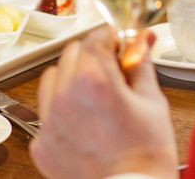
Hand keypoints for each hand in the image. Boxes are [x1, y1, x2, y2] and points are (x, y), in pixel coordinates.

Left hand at [31, 28, 178, 178]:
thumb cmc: (147, 156)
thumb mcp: (152, 102)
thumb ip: (141, 65)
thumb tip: (140, 42)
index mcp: (94, 81)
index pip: (95, 37)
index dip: (111, 37)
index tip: (118, 43)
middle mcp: (65, 97)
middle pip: (72, 53)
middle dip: (92, 57)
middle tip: (112, 73)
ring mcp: (49, 121)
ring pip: (52, 78)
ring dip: (71, 80)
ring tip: (95, 100)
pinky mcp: (42, 143)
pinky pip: (46, 112)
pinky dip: (61, 112)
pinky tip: (83, 124)